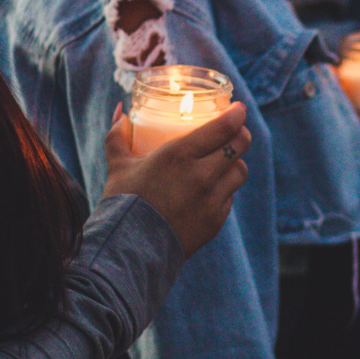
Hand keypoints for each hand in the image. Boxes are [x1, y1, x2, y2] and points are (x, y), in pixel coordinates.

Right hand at [102, 103, 251, 257]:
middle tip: (235, 131)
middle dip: (241, 134)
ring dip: (234, 163)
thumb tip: (121, 111)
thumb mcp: (118, 164)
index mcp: (180, 155)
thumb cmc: (123, 202)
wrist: (130, 249)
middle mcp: (202, 175)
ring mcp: (212, 199)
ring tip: (223, 161)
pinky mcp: (216, 220)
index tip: (238, 109)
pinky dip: (224, 190)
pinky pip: (230, 197)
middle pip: (240, 145)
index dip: (237, 115)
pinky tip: (211, 189)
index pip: (224, 128)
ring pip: (240, 171)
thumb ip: (119, 134)